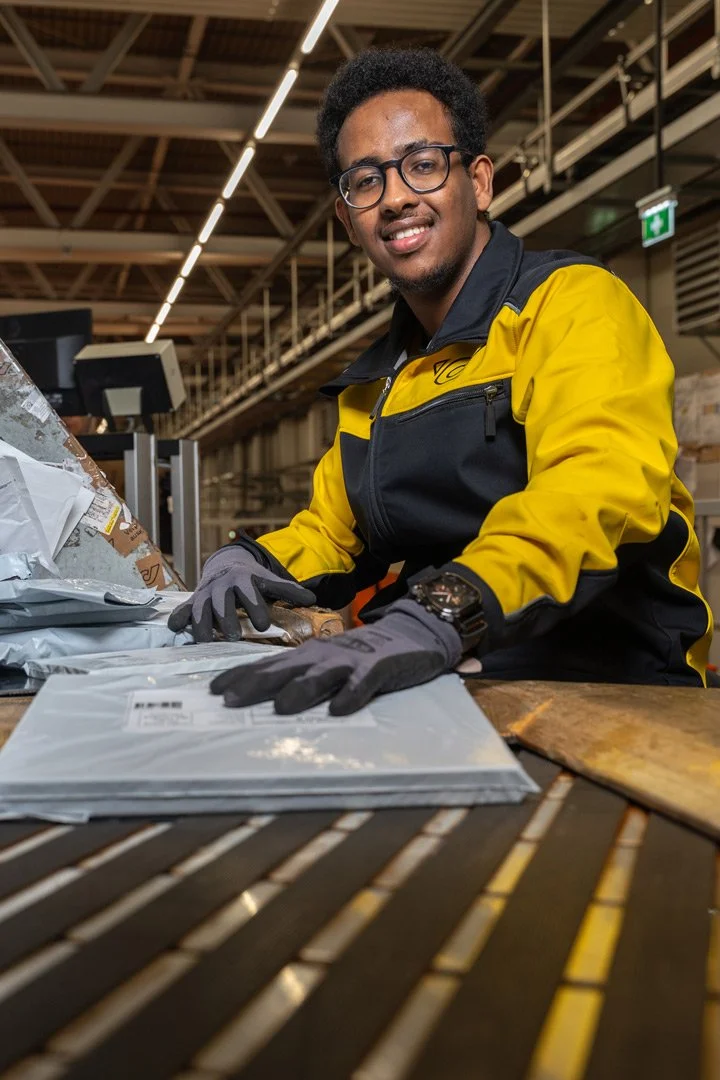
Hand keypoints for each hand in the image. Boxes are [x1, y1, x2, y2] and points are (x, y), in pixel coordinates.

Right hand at [167, 545, 315, 641]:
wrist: (227, 565)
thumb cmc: (252, 579)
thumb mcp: (269, 581)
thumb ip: (289, 590)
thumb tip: (314, 598)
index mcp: (242, 579)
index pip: (249, 594)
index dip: (255, 608)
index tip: (263, 626)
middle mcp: (221, 586)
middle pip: (222, 603)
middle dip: (225, 619)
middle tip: (232, 637)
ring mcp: (205, 594)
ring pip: (200, 608)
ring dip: (202, 624)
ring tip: (205, 641)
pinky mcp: (193, 601)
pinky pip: (183, 609)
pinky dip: (178, 618)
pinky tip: (176, 629)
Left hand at [210, 599, 461, 714]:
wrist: (410, 633)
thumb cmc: (361, 654)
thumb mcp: (325, 663)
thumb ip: (300, 678)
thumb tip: (264, 699)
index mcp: (307, 655)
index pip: (266, 665)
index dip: (240, 676)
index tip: (212, 690)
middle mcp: (323, 655)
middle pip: (284, 670)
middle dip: (256, 684)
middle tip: (230, 700)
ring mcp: (351, 660)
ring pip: (320, 676)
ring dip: (300, 691)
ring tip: (280, 708)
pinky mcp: (378, 668)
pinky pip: (363, 684)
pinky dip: (351, 695)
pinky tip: (340, 710)